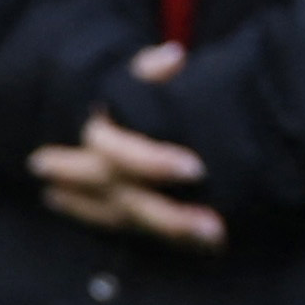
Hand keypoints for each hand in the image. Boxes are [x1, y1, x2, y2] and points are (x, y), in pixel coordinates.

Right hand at [32, 42, 224, 250]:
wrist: (86, 110)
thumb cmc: (122, 88)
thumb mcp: (130, 73)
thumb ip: (149, 68)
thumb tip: (172, 57)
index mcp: (98, 134)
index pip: (119, 157)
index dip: (153, 164)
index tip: (196, 168)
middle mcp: (99, 172)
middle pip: (131, 203)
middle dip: (170, 216)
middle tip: (215, 226)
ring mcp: (109, 196)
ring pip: (138, 224)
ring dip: (175, 233)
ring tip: (219, 239)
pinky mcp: (122, 211)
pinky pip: (144, 233)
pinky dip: (175, 240)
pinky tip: (210, 246)